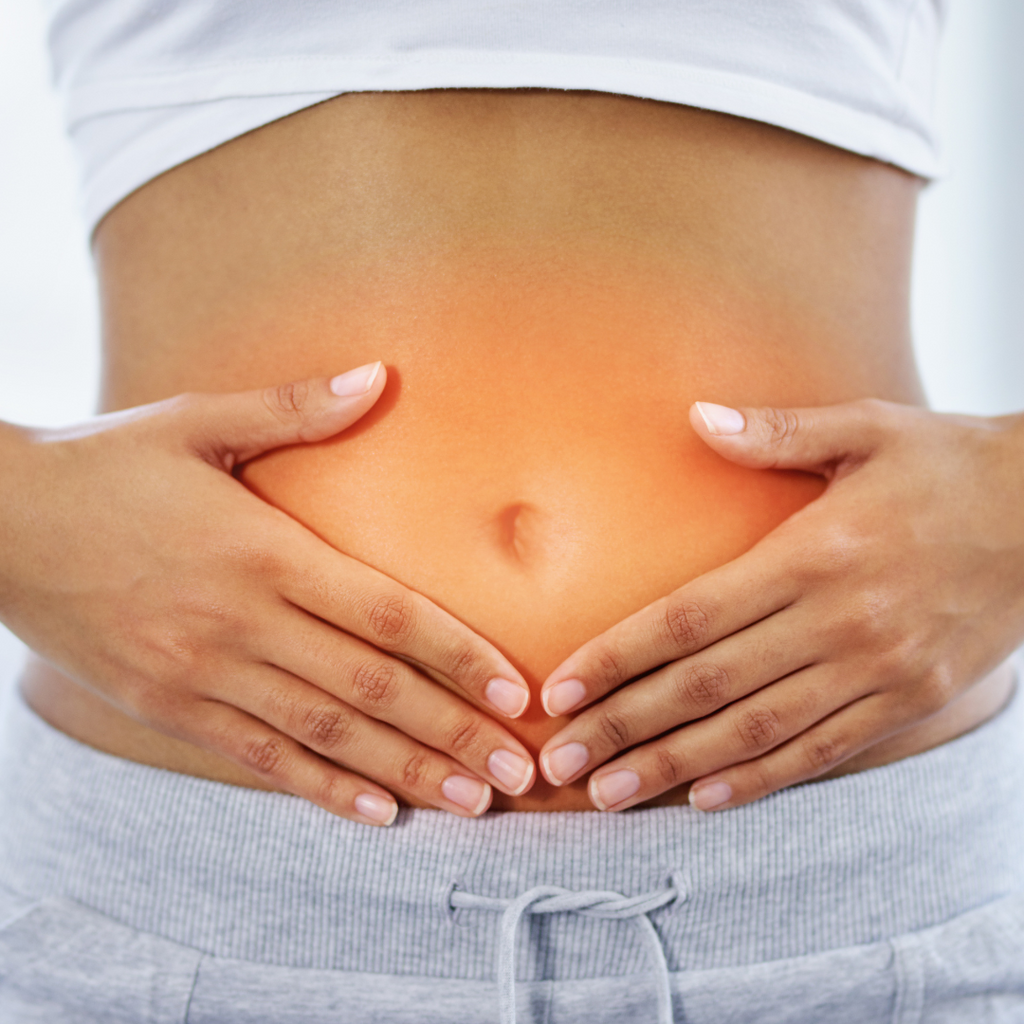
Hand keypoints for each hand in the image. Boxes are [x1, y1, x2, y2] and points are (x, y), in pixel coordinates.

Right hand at [0, 364, 535, 824]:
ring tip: (468, 802)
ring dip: (402, 771)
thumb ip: (294, 408)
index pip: (387, 614)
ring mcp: (202, 674)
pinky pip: (257, 758)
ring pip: (323, 734)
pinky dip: (319, 788)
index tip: (516, 692)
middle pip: (370, 687)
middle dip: (451, 731)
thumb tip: (380, 373)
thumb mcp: (197, 422)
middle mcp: (241, 622)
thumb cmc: (107, 465)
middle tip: (516, 770)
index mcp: (264, 551)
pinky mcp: (167, 707)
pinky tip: (373, 812)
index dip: (459, 657)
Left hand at [537, 398, 1023, 810]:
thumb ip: (776, 431)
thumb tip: (696, 417)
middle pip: (707, 686)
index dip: (616, 657)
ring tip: (609, 795)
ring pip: (755, 733)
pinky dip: (760, 780)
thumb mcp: (866, 428)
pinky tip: (705, 801)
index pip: (688, 618)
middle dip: (624, 727)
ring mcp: (876, 671)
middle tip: (557, 763)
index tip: (559, 691)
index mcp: (812, 553)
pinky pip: (822, 752)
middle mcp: (838, 621)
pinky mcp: (909, 702)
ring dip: (675, 768)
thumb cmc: (945, 465)